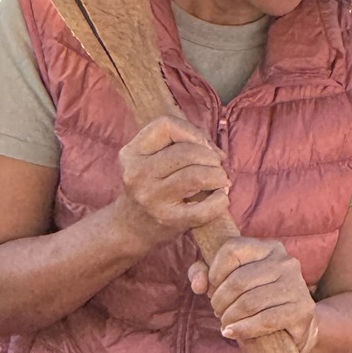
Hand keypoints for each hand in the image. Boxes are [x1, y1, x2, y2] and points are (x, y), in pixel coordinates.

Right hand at [112, 116, 228, 253]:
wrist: (130, 227)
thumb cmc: (149, 187)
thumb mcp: (150, 160)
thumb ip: (179, 146)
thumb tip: (218, 152)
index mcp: (132, 153)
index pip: (166, 125)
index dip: (192, 132)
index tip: (203, 145)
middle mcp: (138, 174)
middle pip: (186, 152)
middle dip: (210, 156)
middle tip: (216, 166)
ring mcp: (152, 198)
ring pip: (196, 176)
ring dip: (218, 175)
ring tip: (221, 180)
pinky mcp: (169, 220)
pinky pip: (204, 209)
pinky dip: (220, 201)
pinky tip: (221, 198)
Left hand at [188, 235, 319, 352]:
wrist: (295, 328)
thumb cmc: (257, 302)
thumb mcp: (229, 283)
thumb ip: (205, 275)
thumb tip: (198, 284)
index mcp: (269, 248)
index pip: (232, 249)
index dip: (214, 271)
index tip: (212, 288)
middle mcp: (286, 262)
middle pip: (238, 280)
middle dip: (220, 301)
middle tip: (218, 312)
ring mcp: (296, 286)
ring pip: (249, 302)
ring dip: (230, 317)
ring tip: (226, 323)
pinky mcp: (302, 310)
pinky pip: (264, 320)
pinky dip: (243, 329)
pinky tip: (233, 332)